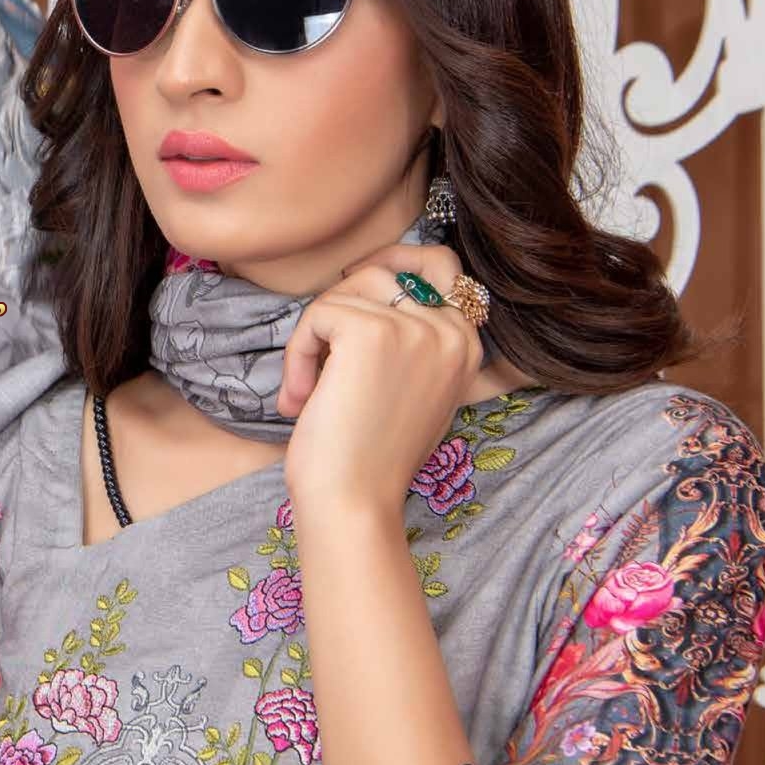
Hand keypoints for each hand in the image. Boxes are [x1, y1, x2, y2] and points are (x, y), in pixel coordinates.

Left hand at [275, 242, 484, 527]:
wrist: (354, 501)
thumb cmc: (370, 456)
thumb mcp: (411, 389)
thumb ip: (409, 341)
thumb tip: (367, 281)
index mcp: (466, 344)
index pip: (439, 264)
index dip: (387, 266)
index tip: (346, 289)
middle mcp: (451, 331)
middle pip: (382, 272)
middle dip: (338, 304)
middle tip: (316, 353)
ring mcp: (415, 329)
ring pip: (345, 292)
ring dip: (313, 338)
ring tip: (306, 390)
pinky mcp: (371, 333)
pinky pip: (318, 314)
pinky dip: (298, 354)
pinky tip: (300, 399)